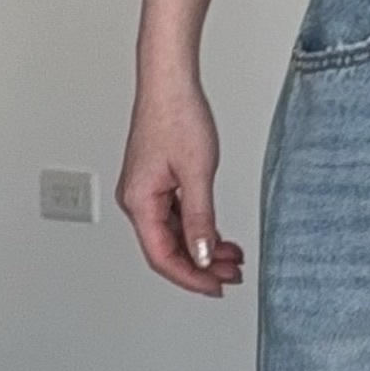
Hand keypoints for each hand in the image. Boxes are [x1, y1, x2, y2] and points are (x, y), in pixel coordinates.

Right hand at [118, 75, 243, 296]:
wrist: (169, 82)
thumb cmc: (176, 115)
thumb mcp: (197, 174)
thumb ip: (200, 219)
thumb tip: (201, 254)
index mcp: (139, 201)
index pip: (163, 256)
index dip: (191, 277)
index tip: (215, 288)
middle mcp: (137, 200)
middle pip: (167, 250)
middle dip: (201, 266)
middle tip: (232, 275)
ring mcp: (146, 192)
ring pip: (174, 235)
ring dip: (202, 249)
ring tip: (232, 258)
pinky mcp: (157, 183)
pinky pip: (176, 218)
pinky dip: (198, 230)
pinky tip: (219, 237)